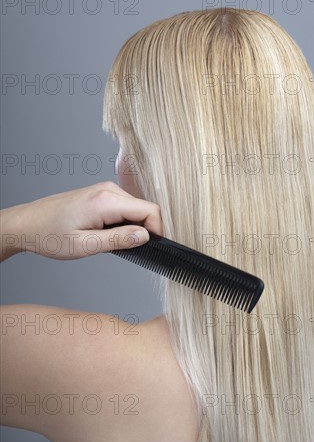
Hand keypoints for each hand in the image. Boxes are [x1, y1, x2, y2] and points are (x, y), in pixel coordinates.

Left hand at [0, 181, 162, 260]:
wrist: (27, 224)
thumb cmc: (49, 235)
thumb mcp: (84, 245)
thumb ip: (118, 240)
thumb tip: (146, 236)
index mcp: (106, 200)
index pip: (150, 210)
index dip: (158, 231)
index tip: (153, 248)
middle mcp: (108, 190)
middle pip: (145, 208)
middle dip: (145, 230)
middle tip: (130, 250)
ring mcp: (105, 190)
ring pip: (136, 208)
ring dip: (133, 227)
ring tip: (112, 243)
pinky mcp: (102, 194)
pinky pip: (125, 207)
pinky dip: (124, 222)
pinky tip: (107, 234)